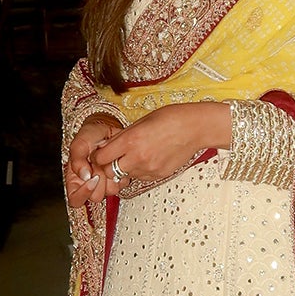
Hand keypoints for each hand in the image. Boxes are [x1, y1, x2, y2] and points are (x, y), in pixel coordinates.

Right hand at [66, 113, 122, 205]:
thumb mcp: (80, 142)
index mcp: (75, 179)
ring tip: (108, 162)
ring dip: (111, 177)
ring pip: (110, 192)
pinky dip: (121, 174)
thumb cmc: (91, 135)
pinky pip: (122, 184)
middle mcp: (89, 184)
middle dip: (100, 181)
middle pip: (95, 197)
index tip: (92, 178)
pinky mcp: (118, 179)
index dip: (84, 193)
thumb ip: (77, 159)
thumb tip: (84, 176)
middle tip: (100, 166)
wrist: (107, 129)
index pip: (75, 199)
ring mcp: (104, 183)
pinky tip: (117, 163)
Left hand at [92, 102, 231, 194]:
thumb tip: (106, 146)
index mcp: (130, 140)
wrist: (195, 128)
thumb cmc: (170, 118)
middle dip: (109, 165)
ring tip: (136, 155)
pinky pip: (141, 177)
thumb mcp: (140, 122)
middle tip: (114, 157)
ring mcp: (149, 169)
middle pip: (110, 171)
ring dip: (125, 168)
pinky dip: (140, 170)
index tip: (102, 151)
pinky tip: (149, 158)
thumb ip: (122, 136)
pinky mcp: (158, 176)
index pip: (101, 157)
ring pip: (125, 175)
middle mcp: (138, 158)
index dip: (99, 155)